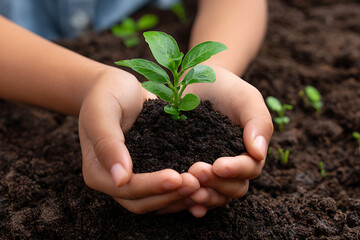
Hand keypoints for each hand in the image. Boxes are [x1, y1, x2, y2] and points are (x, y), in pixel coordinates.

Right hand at [78, 68, 199, 213]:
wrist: (119, 87)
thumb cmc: (107, 93)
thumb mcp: (103, 111)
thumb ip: (107, 143)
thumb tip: (120, 179)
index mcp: (98, 171)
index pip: (126, 189)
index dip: (152, 186)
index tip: (177, 178)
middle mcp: (115, 181)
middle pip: (143, 202)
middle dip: (170, 196)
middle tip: (196, 183)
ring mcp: (134, 178)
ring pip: (157, 201)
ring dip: (179, 197)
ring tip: (204, 186)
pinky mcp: (150, 170)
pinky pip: (166, 189)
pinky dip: (182, 190)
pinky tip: (203, 184)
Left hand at [158, 66, 272, 216]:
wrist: (195, 81)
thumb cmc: (225, 87)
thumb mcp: (245, 97)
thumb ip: (258, 122)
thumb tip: (259, 153)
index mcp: (249, 150)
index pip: (249, 169)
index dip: (236, 170)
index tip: (219, 165)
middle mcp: (232, 165)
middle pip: (233, 188)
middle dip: (217, 184)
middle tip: (197, 171)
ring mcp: (211, 170)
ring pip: (215, 195)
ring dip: (204, 196)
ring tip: (188, 189)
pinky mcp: (189, 170)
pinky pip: (194, 193)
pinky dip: (191, 202)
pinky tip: (184, 202)